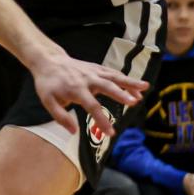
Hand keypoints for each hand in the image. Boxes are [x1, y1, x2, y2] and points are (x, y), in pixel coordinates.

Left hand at [32, 55, 146, 135]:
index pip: (92, 107)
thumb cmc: (48, 84)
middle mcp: (87, 79)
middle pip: (107, 87)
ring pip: (114, 77)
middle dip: (121, 95)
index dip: (102, 120)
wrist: (48, 61)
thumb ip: (60, 116)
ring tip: (146, 88)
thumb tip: (73, 131)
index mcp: (76, 90)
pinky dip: (125, 79)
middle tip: (135, 103)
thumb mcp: (48, 101)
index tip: (111, 133)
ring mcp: (93, 72)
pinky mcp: (97, 68)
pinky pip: (113, 73)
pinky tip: (137, 87)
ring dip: (130, 83)